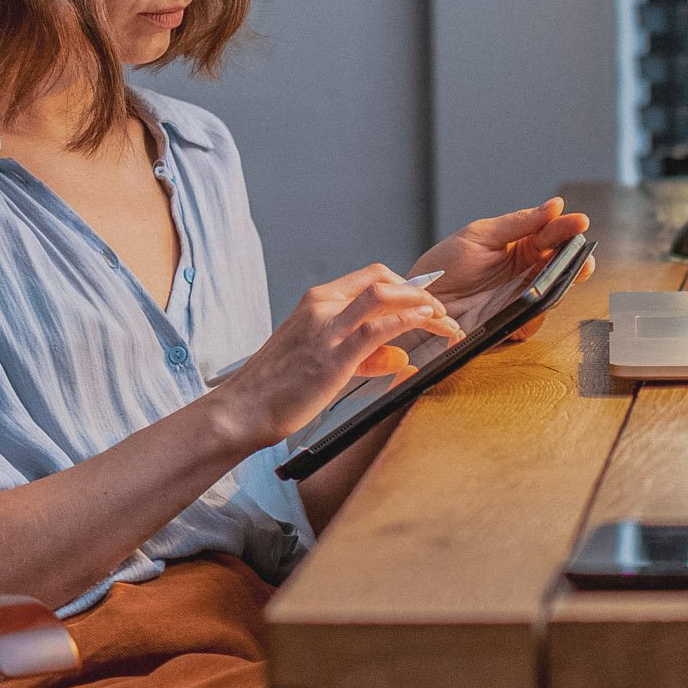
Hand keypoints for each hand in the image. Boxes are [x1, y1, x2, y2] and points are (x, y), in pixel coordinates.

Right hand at [214, 266, 461, 446]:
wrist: (243, 410)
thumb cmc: (278, 390)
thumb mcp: (321, 362)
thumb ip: (363, 356)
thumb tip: (399, 355)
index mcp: (316, 302)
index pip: (369, 277)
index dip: (404, 285)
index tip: (426, 301)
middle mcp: (321, 306)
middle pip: (383, 279)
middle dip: (420, 291)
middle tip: (442, 312)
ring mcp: (327, 328)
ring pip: (384, 296)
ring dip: (422, 304)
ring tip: (444, 321)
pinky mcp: (333, 355)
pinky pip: (378, 327)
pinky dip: (409, 320)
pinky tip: (427, 324)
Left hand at [413, 197, 593, 337]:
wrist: (418, 300)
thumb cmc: (445, 265)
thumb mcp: (480, 235)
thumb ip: (519, 223)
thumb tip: (554, 206)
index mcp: (520, 247)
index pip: (550, 236)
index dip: (566, 230)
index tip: (580, 222)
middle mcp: (525, 274)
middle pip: (560, 267)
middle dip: (576, 261)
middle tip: (583, 256)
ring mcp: (519, 300)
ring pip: (552, 295)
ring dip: (560, 287)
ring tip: (562, 275)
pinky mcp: (510, 326)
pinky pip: (532, 322)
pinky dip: (535, 312)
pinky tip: (533, 301)